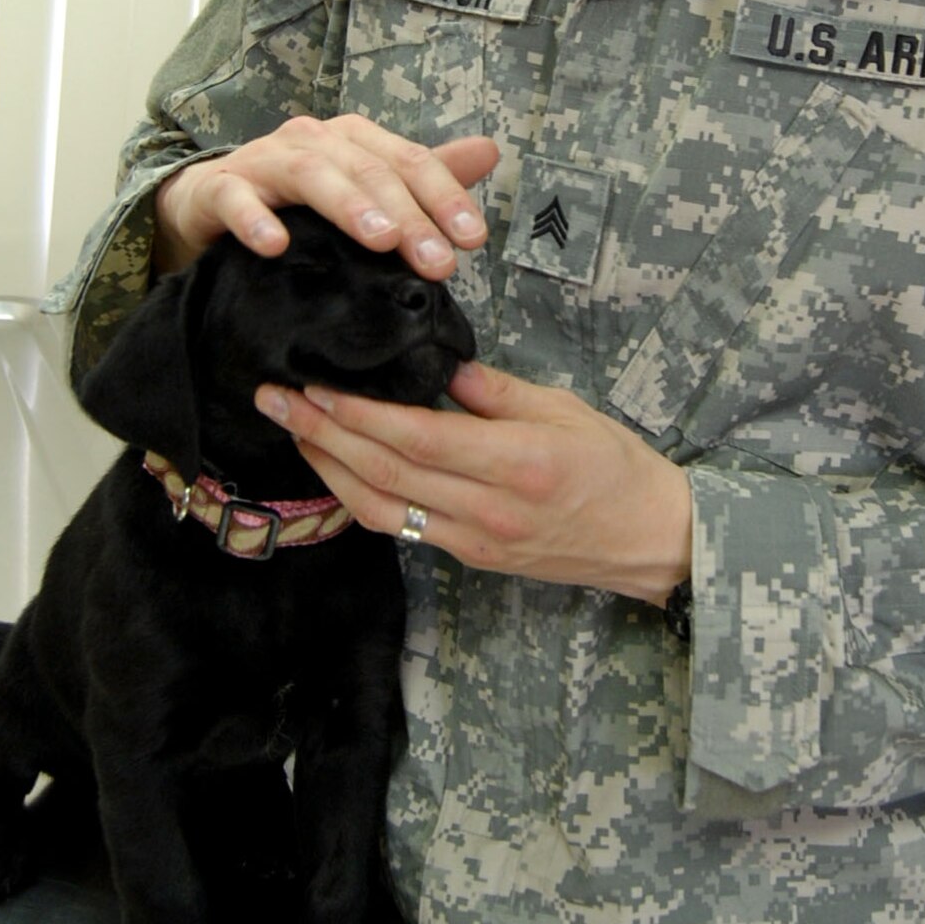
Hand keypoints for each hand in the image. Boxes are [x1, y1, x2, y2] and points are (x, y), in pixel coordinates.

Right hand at [153, 116, 498, 277]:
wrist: (209, 203)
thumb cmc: (296, 200)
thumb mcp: (363, 188)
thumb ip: (422, 176)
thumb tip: (489, 151)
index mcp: (354, 139)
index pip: (410, 161)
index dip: (445, 197)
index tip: (473, 240)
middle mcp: (313, 140)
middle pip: (369, 171)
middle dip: (409, 215)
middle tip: (438, 262)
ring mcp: (264, 160)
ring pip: (312, 174)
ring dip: (349, 206)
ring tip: (380, 240)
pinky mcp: (219, 187)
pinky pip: (235, 199)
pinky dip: (256, 219)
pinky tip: (276, 246)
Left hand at [259, 361, 692, 604]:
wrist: (649, 538)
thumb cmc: (615, 465)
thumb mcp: (564, 409)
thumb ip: (496, 391)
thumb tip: (439, 366)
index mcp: (515, 462)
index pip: (416, 437)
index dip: (358, 414)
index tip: (315, 385)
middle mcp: (487, 508)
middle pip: (384, 472)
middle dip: (322, 434)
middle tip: (276, 399)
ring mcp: (474, 540)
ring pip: (380, 507)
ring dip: (327, 468)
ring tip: (292, 430)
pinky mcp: (470, 557)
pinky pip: (401, 527)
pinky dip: (359, 497)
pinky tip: (335, 468)